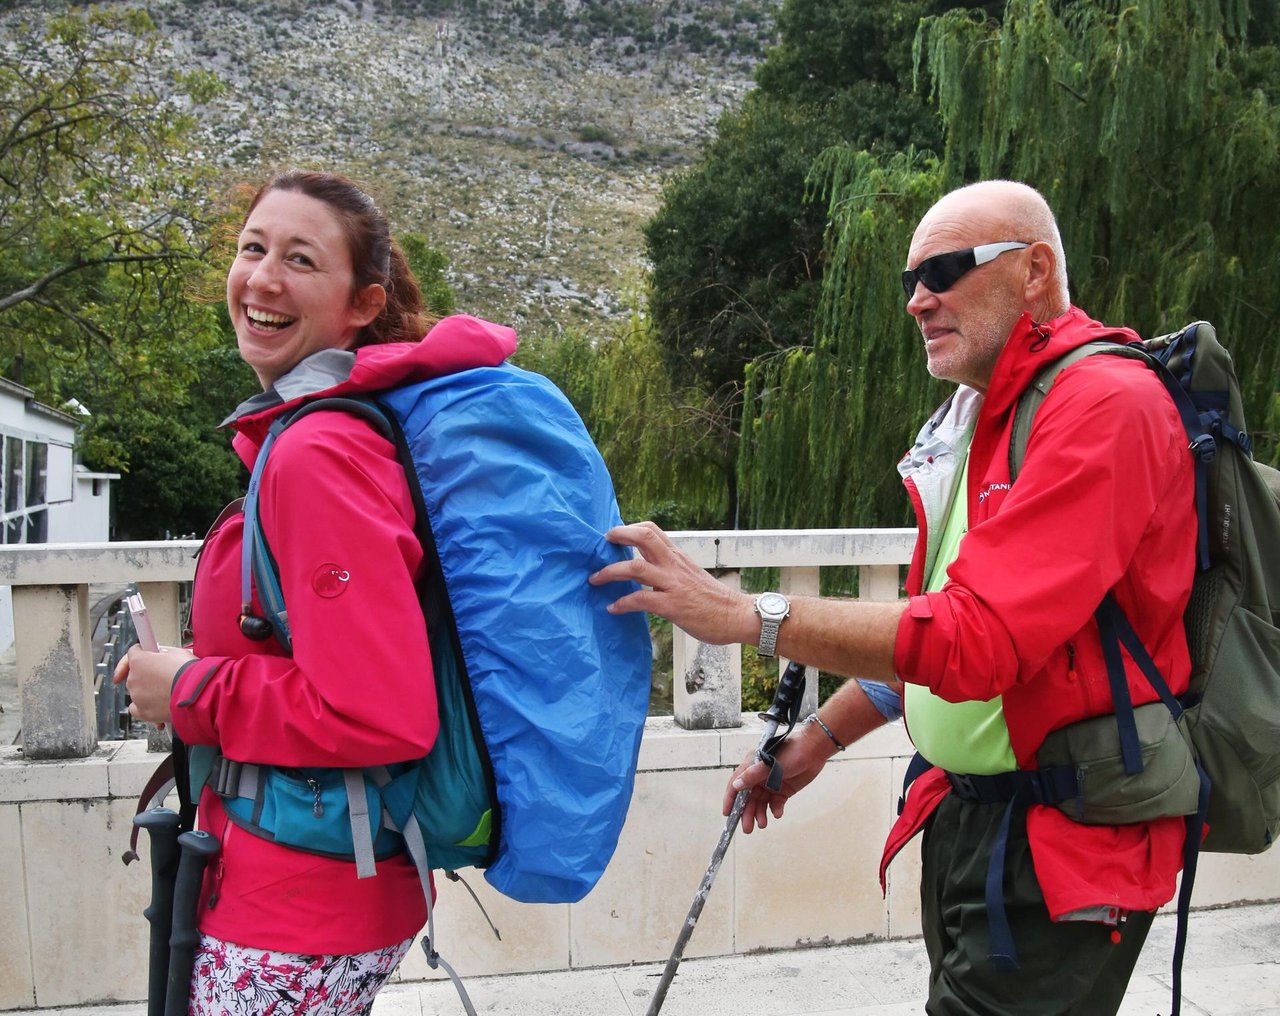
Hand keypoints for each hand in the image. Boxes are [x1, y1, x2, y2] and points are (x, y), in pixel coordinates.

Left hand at [112, 644, 196, 727]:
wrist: (198, 693)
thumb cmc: (190, 672)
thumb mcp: (178, 652)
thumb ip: (163, 653)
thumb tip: (161, 655)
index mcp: (139, 660)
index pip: (132, 653)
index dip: (143, 653)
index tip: (149, 656)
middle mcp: (133, 678)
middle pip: (135, 673)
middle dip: (147, 673)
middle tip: (166, 674)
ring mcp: (136, 696)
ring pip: (137, 691)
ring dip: (148, 690)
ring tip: (169, 691)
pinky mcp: (142, 712)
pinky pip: (136, 708)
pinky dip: (144, 706)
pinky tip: (157, 704)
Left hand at [590, 521, 755, 645]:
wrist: (736, 615)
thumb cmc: (714, 599)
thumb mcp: (691, 574)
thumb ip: (672, 569)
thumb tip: (651, 569)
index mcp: (678, 557)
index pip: (652, 531)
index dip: (630, 528)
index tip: (615, 535)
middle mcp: (674, 565)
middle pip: (644, 537)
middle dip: (619, 536)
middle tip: (602, 542)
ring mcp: (673, 584)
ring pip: (636, 567)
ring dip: (611, 571)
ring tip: (595, 578)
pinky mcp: (673, 605)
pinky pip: (641, 599)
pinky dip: (622, 603)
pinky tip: (613, 608)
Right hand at [722, 722, 832, 832]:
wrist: (814, 750)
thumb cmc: (790, 751)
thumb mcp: (768, 764)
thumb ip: (752, 775)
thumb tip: (736, 785)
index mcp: (751, 767)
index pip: (736, 785)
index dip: (730, 799)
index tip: (728, 814)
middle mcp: (759, 777)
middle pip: (749, 798)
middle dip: (747, 813)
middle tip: (747, 828)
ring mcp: (771, 784)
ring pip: (761, 803)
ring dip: (760, 814)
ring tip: (762, 824)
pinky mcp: (784, 790)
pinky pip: (776, 803)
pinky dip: (775, 809)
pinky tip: (777, 813)